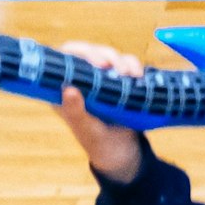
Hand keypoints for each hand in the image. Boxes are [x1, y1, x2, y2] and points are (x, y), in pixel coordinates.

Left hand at [54, 41, 144, 182]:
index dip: (76, 52)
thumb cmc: (97, 141)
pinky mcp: (122, 81)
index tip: (93, 60)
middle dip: (104, 54)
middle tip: (114, 65)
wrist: (122, 153)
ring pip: (110, 56)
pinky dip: (134, 66)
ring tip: (132, 74)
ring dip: (122, 60)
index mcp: (66, 89)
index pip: (66, 60)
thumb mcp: (85, 128)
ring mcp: (103, 79)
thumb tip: (68, 88)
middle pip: (90, 53)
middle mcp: (84, 80)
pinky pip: (128, 65)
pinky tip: (138, 75)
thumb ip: (75, 111)